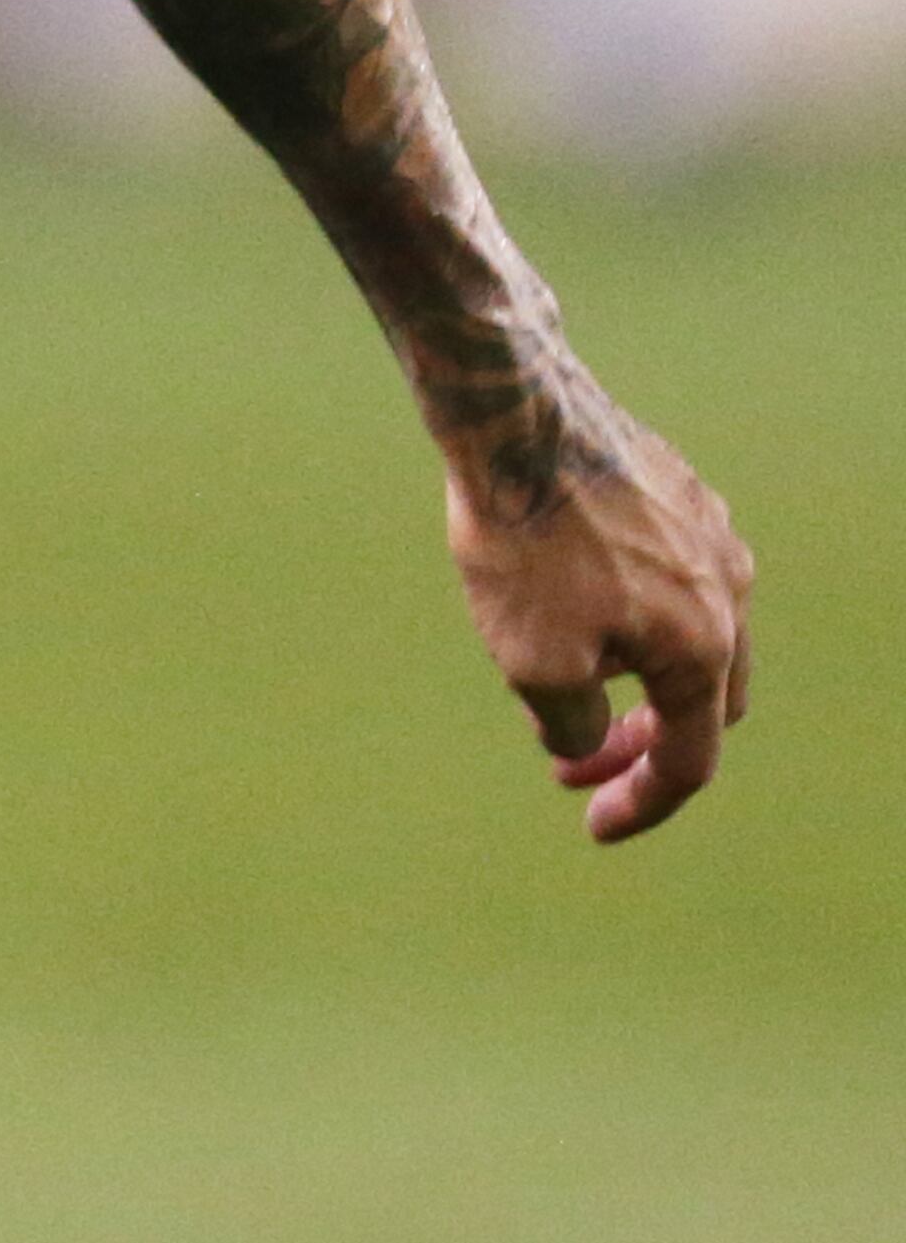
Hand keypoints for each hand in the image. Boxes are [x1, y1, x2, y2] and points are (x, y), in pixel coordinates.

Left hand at [447, 411, 754, 844]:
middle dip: (641, 737)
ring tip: (555, 669)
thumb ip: (573, 726)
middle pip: (703, 698)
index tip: (593, 824)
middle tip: (577, 753)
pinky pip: (668, 571)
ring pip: (687, 630)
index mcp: (704, 648)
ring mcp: (709, 533)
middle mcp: (727, 590)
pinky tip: (568, 598)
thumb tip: (583, 737)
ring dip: (631, 669)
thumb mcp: (535, 666)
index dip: (641, 802)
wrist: (516, 417)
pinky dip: (628, 608)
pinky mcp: (677, 488)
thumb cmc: (525, 545)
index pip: (689, 759)